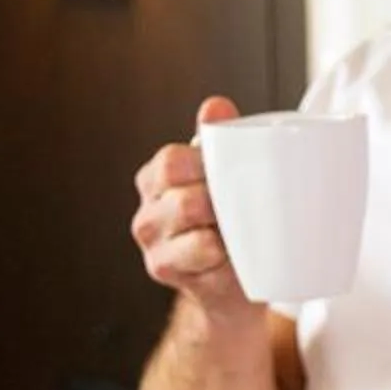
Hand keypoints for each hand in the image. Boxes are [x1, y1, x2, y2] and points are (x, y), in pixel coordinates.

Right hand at [132, 96, 249, 318]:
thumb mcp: (229, 178)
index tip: (233, 175)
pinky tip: (230, 255)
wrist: (238, 284)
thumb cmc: (232, 225)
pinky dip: (221, 255)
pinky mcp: (164, 270)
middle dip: (219, 202)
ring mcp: (153, 244)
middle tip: (243, 209)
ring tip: (237, 232)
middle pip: (183, 197)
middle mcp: (148, 210)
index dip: (205, 166)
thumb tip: (215, 105)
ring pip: (192, 226)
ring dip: (222, 228)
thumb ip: (221, 140)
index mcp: (157, 178)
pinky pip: (200, 254)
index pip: (173, 161)